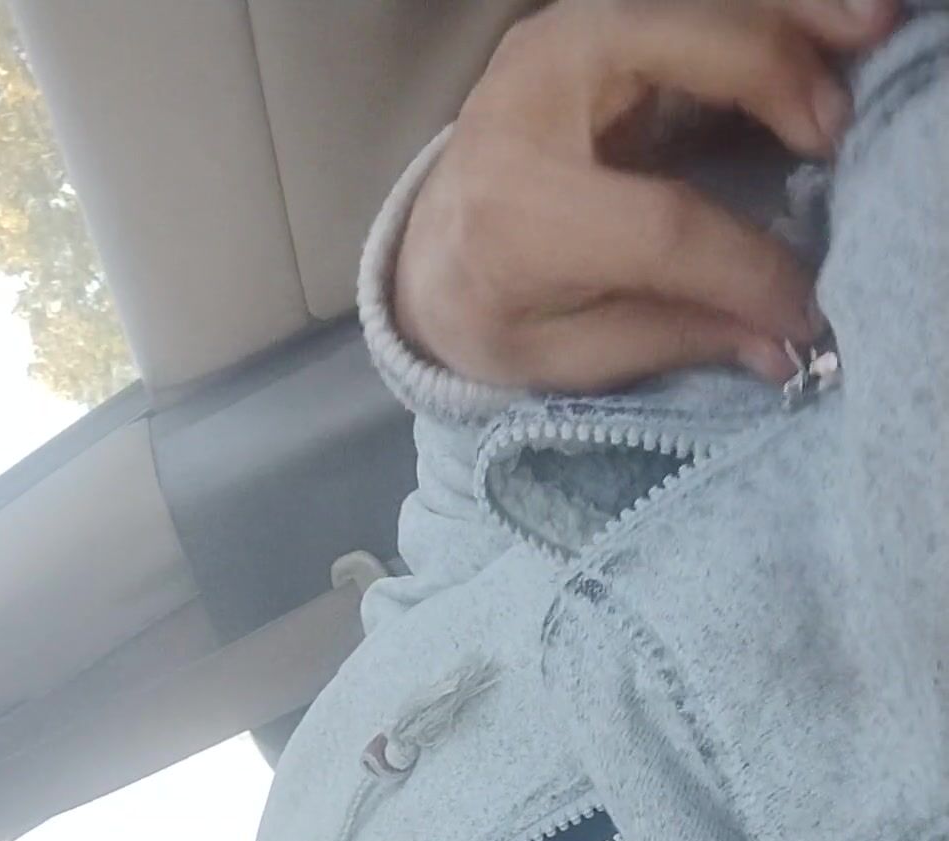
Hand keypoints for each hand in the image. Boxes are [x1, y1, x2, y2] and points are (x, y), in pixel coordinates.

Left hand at [393, 0, 895, 390]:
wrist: (425, 257)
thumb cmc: (495, 313)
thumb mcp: (566, 354)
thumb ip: (672, 337)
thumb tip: (780, 340)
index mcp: (520, 214)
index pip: (661, 226)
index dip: (746, 267)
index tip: (803, 305)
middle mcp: (531, 102)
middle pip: (680, 55)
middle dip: (776, 80)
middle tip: (839, 134)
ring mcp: (556, 43)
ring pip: (690, 5)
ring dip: (786, 18)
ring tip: (865, 34)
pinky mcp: (583, 22)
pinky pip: (686, 5)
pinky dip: (757, 14)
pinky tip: (819, 29)